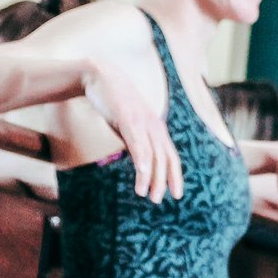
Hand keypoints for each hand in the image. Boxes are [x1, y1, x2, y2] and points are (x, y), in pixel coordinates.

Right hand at [84, 58, 180, 202]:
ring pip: (153, 154)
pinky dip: (142, 160)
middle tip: (157, 200)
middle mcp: (155, 126)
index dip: (174, 176)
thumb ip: (137, 141)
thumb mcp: (129, 125)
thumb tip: (138, 160)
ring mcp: (143, 122)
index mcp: (156, 128)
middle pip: (165, 158)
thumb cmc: (115, 104)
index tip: (175, 194)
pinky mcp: (129, 118)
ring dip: (151, 177)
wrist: (101, 76)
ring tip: (146, 194)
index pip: (171, 156)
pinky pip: (138, 143)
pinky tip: (142, 174)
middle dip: (163, 181)